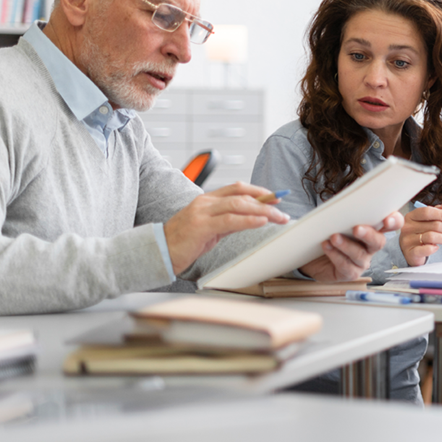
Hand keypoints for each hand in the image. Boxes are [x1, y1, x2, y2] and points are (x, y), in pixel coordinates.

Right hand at [164, 182, 290, 274]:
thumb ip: (228, 221)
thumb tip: (252, 218)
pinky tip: (261, 222)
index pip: (237, 189)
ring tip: (278, 217)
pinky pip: (229, 221)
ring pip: (239, 205)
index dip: (259, 191)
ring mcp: (202, 213)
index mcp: (207, 200)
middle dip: (266, 201)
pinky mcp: (200, 227)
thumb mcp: (210, 229)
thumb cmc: (183, 242)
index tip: (276, 197)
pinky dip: (248, 220)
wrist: (158, 252)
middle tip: (282, 209)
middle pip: (242, 195)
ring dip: (263, 211)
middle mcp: (205, 202)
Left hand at [298, 212, 401, 281]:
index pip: (393, 224)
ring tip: (334, 237)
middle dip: (369, 235)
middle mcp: (371, 246)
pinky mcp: (350, 273)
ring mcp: (362, 261)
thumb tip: (344, 203)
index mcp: (373, 229)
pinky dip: (335, 255)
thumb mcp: (338, 219)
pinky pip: (345, 265)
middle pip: (379, 242)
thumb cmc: (329, 234)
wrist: (313, 256)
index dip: (395, 221)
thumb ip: (346, 212)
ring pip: (359, 254)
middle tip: (356, 228)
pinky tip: (326, 246)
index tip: (387, 219)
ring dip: (346, 245)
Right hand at [399, 203, 441, 265]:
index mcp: (412, 216)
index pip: (428, 212)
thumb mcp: (429, 221)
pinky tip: (437, 248)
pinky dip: (434, 248)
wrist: (410, 252)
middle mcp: (408, 227)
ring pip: (432, 237)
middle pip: (434, 225)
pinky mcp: (410, 252)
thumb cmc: (420, 233)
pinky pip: (425, 250)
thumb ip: (438, 212)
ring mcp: (407, 240)